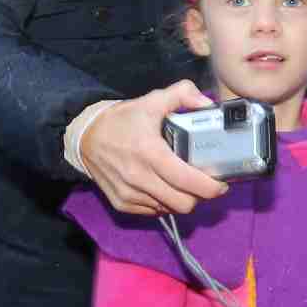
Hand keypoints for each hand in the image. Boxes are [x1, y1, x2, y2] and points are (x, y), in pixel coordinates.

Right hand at [75, 82, 227, 216]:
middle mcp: (139, 178)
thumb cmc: (122, 120)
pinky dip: (163, 203)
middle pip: (184, 204)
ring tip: (183, 183)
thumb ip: (182, 94)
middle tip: (203, 182)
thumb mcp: (151, 100)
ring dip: (181, 199)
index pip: (189, 182)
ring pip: (170, 209)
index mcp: (151, 153)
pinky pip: (153, 212)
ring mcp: (130, 194)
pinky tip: (163, 187)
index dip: (211, 188)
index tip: (221, 182)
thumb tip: (207, 104)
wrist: (85, 137)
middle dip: (199, 196)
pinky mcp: (122, 204)